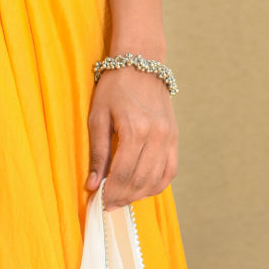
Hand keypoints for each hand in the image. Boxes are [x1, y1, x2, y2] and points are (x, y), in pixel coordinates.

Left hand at [86, 65, 177, 210]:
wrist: (140, 63)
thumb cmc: (114, 87)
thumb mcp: (97, 116)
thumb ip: (97, 152)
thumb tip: (92, 184)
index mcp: (134, 129)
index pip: (123, 174)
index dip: (110, 193)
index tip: (99, 202)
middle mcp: (156, 136)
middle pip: (140, 181)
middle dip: (123, 197)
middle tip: (108, 204)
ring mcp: (169, 137)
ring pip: (156, 180)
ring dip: (139, 195)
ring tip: (122, 198)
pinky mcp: (175, 137)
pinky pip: (170, 171)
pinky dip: (157, 185)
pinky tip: (142, 189)